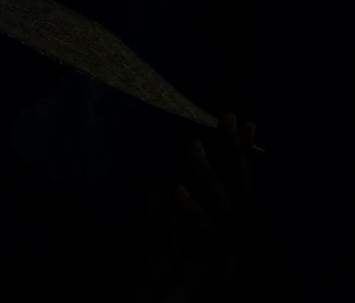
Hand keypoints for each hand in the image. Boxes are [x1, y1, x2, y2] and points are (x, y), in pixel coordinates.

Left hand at [137, 112, 257, 302]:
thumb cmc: (160, 299)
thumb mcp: (160, 255)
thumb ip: (161, 224)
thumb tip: (159, 187)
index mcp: (224, 245)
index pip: (239, 192)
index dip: (241, 159)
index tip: (243, 123)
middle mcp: (229, 253)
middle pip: (240, 196)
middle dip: (235, 155)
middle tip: (227, 118)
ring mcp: (218, 265)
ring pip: (225, 213)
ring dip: (209, 176)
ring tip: (192, 144)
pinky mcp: (198, 277)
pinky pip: (198, 239)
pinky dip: (189, 212)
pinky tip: (174, 188)